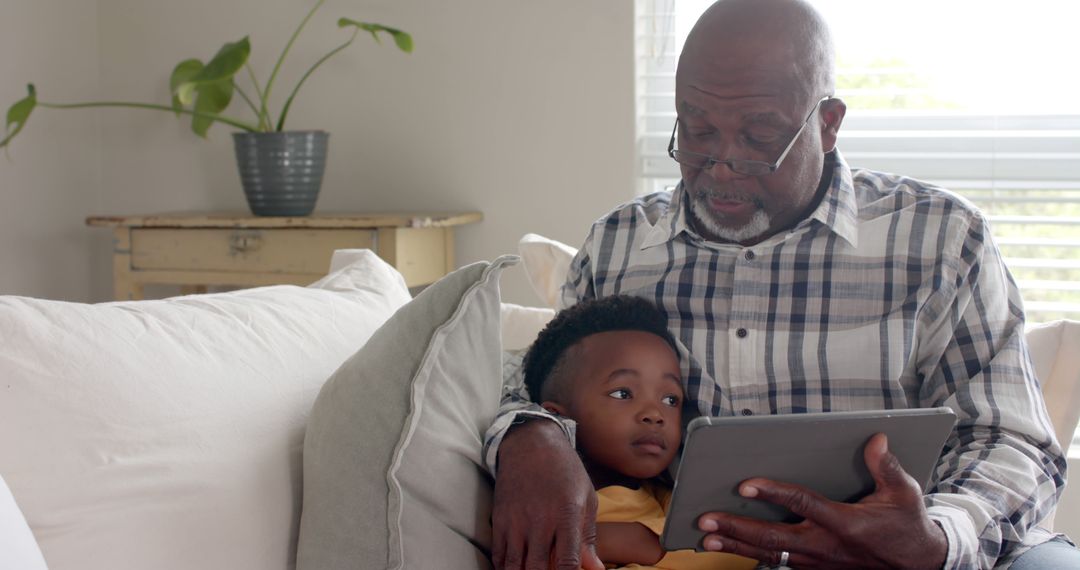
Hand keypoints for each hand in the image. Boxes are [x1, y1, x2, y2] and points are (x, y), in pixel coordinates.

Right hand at [492, 419, 603, 569]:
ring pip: (514, 566)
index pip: (568, 562)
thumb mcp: (586, 497)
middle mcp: (540, 520)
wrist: (531, 444)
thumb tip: (595, 569)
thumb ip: (588, 537)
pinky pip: (499, 555)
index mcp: (567, 514)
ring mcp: (517, 520)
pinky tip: (515, 568)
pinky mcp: (500, 519)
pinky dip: (506, 567)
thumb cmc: (565, 470)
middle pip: (538, 569)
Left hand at [697, 433, 947, 568]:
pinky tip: (730, 548)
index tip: (745, 484)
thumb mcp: (903, 493)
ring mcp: (817, 562)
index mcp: (844, 523)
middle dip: (737, 528)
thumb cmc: (907, 526)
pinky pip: (778, 564)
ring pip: (769, 555)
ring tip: (706, 537)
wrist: (919, 566)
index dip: (773, 492)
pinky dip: (752, 556)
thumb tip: (875, 438)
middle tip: (706, 519)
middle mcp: (825, 545)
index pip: (801, 504)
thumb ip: (885, 466)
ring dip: (737, 545)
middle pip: (772, 538)